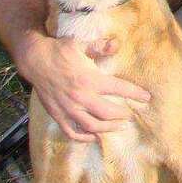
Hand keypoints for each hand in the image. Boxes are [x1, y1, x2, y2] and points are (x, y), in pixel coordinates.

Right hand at [20, 33, 149, 141]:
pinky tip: (94, 137)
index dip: (135, 93)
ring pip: (91, 126)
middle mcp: (80, 97)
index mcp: (89, 79)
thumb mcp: (82, 44)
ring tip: (119, 127)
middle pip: (107, 113)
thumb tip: (117, 44)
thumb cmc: (60, 51)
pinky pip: (72, 132)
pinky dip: (84, 138)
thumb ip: (100, 47)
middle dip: (122, 115)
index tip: (146, 97)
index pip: (119, 88)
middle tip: (130, 115)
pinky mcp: (58, 115)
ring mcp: (68, 108)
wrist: (35, 60)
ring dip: (107, 129)